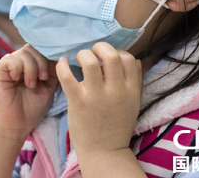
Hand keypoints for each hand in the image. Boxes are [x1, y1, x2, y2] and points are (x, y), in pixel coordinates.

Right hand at [0, 44, 58, 140]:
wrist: (15, 126)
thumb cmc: (31, 110)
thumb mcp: (48, 88)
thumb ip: (53, 72)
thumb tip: (60, 57)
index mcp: (32, 66)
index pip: (41, 50)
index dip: (49, 56)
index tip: (55, 69)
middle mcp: (20, 63)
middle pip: (33, 48)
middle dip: (42, 61)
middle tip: (43, 78)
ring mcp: (9, 66)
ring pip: (24, 52)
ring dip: (31, 68)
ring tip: (31, 84)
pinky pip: (10, 59)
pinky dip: (18, 68)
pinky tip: (18, 80)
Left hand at [56, 42, 141, 156]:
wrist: (104, 152)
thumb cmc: (117, 125)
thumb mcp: (133, 103)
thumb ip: (136, 82)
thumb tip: (136, 60)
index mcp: (131, 90)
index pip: (129, 59)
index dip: (118, 52)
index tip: (107, 58)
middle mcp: (116, 91)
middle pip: (111, 55)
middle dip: (100, 47)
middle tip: (92, 52)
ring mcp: (96, 96)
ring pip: (90, 62)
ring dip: (83, 54)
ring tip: (79, 58)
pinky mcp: (78, 102)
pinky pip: (67, 76)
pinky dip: (62, 66)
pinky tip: (62, 64)